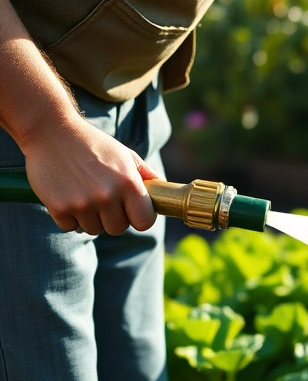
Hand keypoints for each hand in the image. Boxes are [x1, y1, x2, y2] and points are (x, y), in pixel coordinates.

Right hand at [21, 114, 157, 234]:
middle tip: (103, 200)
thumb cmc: (93, 143)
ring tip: (84, 195)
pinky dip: (69, 217)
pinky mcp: (59, 207)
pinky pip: (70, 227)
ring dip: (90, 218)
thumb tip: (163, 190)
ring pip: (94, 229)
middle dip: (113, 218)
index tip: (131, 211)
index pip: (144, 222)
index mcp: (129, 183)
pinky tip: (68, 197)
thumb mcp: (125, 154)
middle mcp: (107, 196)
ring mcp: (83, 203)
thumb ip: (146, 175)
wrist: (51, 131)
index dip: (139, 218)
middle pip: (118, 229)